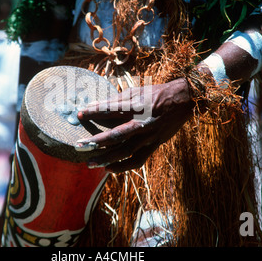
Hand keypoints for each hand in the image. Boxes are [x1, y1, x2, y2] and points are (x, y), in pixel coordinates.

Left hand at [76, 78, 194, 172]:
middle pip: (115, 135)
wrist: (183, 100)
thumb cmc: (155, 93)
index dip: (93, 112)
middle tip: (79, 146)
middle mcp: (141, 123)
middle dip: (95, 142)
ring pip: (125, 151)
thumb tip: (96, 105)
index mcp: (136, 106)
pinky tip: (109, 168)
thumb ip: (116, 100)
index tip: (79, 114)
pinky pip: (137, 160)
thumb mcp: (136, 91)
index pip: (110, 110)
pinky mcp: (154, 145)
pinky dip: (123, 166)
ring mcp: (148, 136)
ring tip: (90, 163)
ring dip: (106, 158)